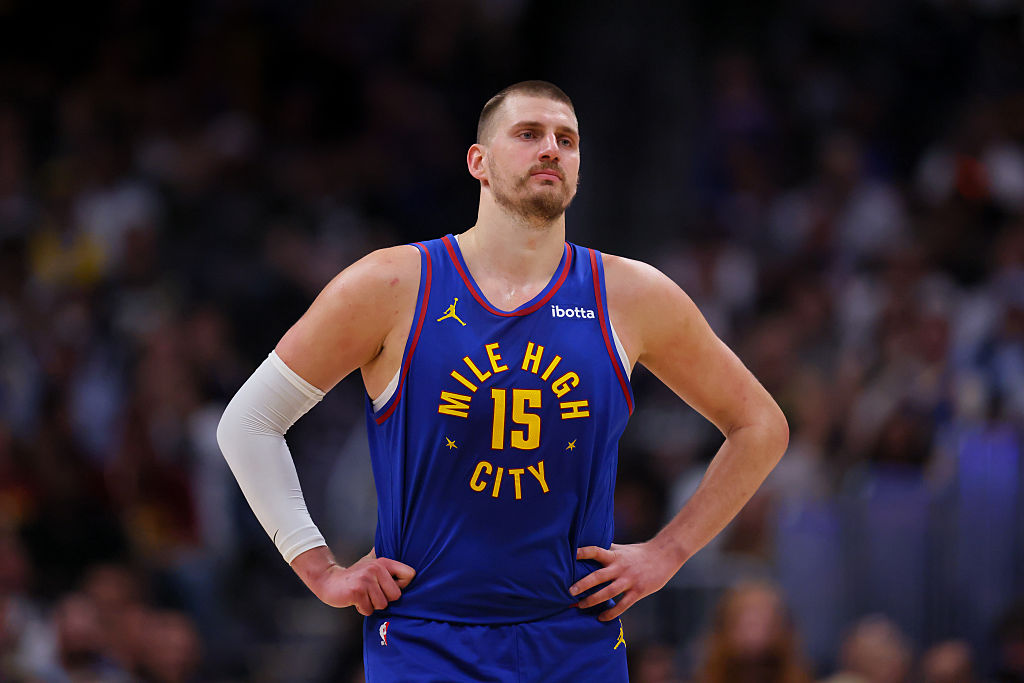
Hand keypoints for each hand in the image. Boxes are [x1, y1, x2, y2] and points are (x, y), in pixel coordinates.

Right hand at [299, 547, 415, 615]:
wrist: (328, 580)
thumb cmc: (353, 575)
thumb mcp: (369, 560)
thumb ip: (382, 555)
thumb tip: (393, 540)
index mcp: (383, 562)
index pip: (410, 575)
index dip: (402, 585)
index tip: (389, 586)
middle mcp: (376, 569)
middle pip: (396, 595)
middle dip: (384, 599)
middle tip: (372, 593)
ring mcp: (366, 580)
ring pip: (382, 605)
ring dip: (372, 605)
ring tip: (364, 596)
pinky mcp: (356, 592)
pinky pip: (369, 610)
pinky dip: (362, 609)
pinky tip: (356, 600)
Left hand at [569, 541, 680, 620]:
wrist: (664, 556)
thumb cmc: (640, 552)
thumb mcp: (622, 549)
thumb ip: (607, 550)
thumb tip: (590, 548)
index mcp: (615, 556)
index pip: (596, 551)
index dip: (583, 552)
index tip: (571, 555)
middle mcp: (620, 568)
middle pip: (598, 576)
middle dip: (583, 584)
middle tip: (570, 591)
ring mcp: (629, 580)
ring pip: (608, 593)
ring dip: (593, 600)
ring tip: (581, 606)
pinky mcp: (638, 591)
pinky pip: (623, 605)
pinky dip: (611, 613)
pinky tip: (601, 618)